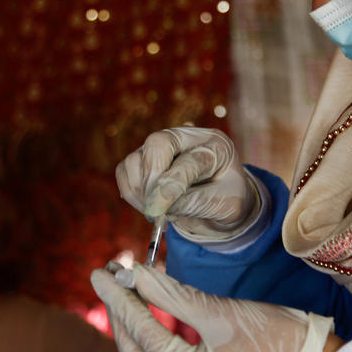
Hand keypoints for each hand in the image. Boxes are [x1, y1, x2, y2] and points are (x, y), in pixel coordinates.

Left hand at [90, 263, 333, 351]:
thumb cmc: (271, 334)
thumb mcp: (217, 310)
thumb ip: (172, 294)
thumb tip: (135, 274)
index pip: (140, 331)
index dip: (118, 297)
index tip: (101, 271)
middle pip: (134, 350)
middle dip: (119, 312)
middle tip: (107, 277)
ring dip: (133, 325)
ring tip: (123, 290)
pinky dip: (151, 338)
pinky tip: (146, 314)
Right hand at [115, 127, 257, 239]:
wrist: (220, 203)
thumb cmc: (227, 200)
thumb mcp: (226, 206)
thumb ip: (195, 203)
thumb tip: (159, 205)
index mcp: (215, 144)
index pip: (190, 159)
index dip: (172, 184)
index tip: (157, 209)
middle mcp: (186, 138)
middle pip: (157, 143)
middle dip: (151, 180)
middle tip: (153, 210)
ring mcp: (162, 147)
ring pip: (135, 160)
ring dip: (140, 192)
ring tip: (159, 214)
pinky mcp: (144, 159)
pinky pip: (124, 171)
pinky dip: (131, 193)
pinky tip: (150, 208)